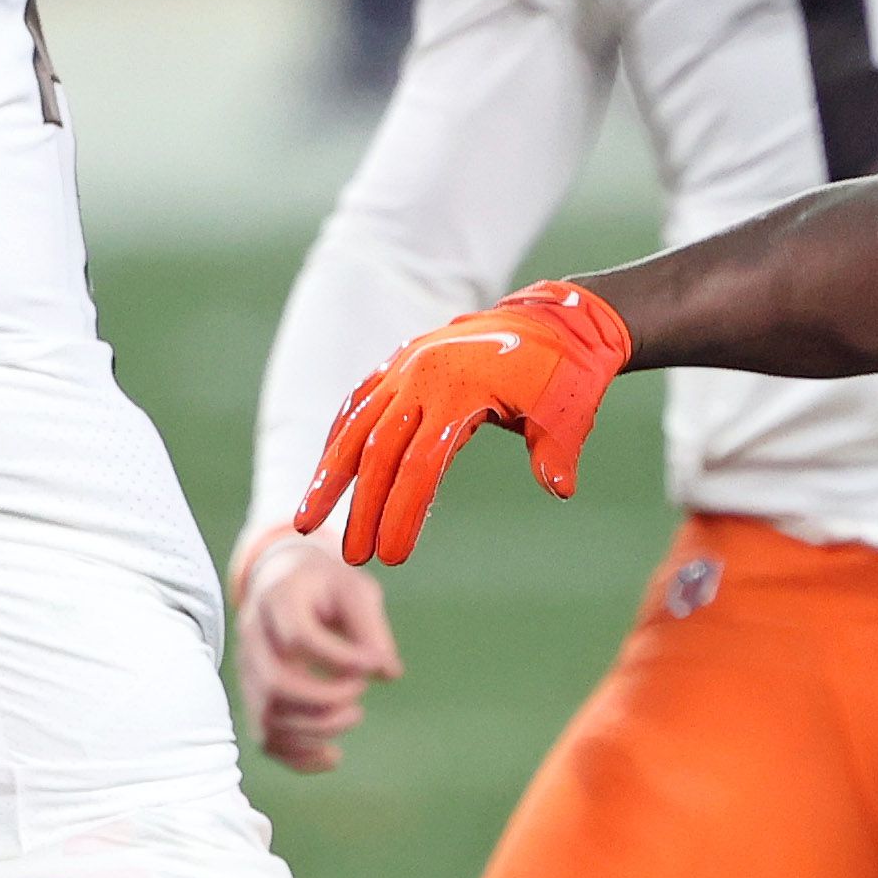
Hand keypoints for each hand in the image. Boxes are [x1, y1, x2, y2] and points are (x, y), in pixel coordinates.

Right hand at [237, 544, 401, 773]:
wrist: (282, 580)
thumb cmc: (326, 586)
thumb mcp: (356, 591)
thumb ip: (373, 629)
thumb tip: (388, 673)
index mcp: (278, 602)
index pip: (299, 638)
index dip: (340, 659)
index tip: (374, 664)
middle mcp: (254, 638)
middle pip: (277, 684)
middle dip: (326, 699)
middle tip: (358, 690)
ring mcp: (249, 670)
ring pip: (269, 717)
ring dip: (317, 729)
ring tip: (354, 714)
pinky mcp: (256, 696)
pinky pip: (266, 738)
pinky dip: (298, 757)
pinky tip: (333, 757)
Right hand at [297, 282, 632, 565]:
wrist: (554, 320)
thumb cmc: (564, 372)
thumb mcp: (569, 412)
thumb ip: (556, 452)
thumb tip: (559, 489)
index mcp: (459, 390)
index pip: (421, 464)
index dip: (403, 512)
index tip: (393, 557)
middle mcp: (421, 376)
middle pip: (379, 452)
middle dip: (363, 508)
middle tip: (354, 557)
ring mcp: (405, 367)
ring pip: (355, 426)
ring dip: (330, 476)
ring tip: (308, 521)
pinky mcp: (400, 364)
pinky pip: (359, 404)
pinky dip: (340, 438)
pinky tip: (327, 473)